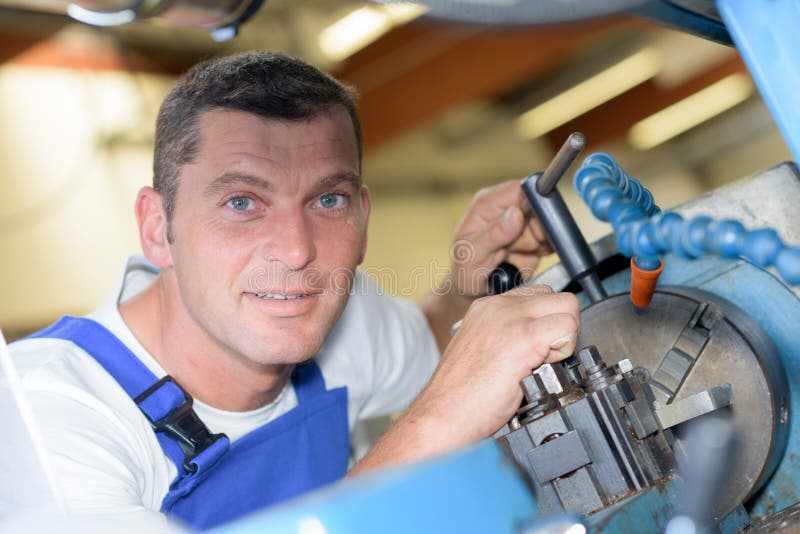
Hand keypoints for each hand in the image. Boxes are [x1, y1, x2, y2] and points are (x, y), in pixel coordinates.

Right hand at [351, 285, 578, 473]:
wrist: (443, 414)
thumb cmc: (460, 397)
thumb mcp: (481, 352)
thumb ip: (506, 337)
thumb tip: (536, 342)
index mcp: (487, 308)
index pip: (538, 295)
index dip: (546, 323)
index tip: (538, 348)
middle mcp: (498, 306)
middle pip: (556, 297)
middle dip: (560, 327)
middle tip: (544, 358)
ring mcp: (511, 318)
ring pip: (568, 306)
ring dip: (564, 336)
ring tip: (541, 363)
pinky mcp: (525, 336)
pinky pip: (567, 327)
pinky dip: (565, 350)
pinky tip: (541, 369)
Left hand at [448, 180, 552, 298]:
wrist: (474, 289)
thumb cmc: (465, 270)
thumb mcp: (472, 255)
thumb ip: (493, 234)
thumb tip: (515, 213)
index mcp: (487, 203)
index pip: (519, 189)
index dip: (532, 203)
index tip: (531, 225)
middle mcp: (506, 207)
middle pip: (540, 205)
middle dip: (537, 228)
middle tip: (519, 247)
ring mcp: (522, 221)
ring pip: (549, 224)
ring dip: (539, 242)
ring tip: (516, 254)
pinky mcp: (534, 235)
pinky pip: (552, 238)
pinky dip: (544, 250)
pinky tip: (526, 256)